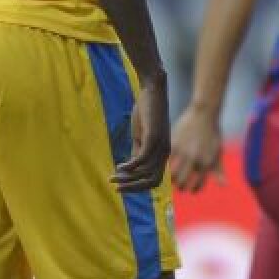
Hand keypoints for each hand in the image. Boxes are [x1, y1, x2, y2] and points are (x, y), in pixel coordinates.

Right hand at [112, 73, 170, 192]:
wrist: (153, 90)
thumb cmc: (146, 112)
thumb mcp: (141, 136)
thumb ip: (138, 152)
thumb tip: (130, 169)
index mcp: (163, 154)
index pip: (154, 181)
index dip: (139, 188)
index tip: (122, 187)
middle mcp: (165, 152)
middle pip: (152, 181)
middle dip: (133, 188)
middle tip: (116, 188)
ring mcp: (161, 145)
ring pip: (146, 172)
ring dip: (128, 178)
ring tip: (113, 177)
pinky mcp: (154, 137)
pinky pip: (142, 159)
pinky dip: (130, 167)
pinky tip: (119, 167)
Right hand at [168, 104, 223, 192]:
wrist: (204, 113)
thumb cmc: (213, 134)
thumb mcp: (218, 152)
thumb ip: (219, 170)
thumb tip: (224, 185)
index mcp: (207, 162)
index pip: (198, 185)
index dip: (194, 189)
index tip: (191, 189)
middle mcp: (195, 159)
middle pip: (182, 183)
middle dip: (181, 187)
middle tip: (180, 185)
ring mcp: (184, 151)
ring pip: (172, 175)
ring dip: (172, 179)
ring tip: (173, 178)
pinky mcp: (174, 144)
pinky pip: (166, 162)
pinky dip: (166, 166)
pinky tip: (168, 166)